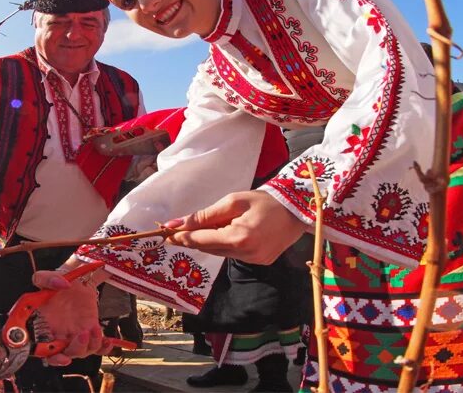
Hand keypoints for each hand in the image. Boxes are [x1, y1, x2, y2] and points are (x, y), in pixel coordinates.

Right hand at [31, 270, 113, 365]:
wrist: (73, 280)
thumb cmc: (56, 282)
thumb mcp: (46, 277)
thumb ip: (47, 278)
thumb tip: (61, 284)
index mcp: (44, 328)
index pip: (44, 351)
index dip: (54, 358)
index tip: (64, 358)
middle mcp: (59, 335)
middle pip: (67, 354)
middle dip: (77, 349)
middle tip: (84, 334)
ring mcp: (76, 335)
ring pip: (83, 351)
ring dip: (91, 345)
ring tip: (95, 329)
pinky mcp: (90, 331)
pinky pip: (97, 346)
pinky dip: (104, 348)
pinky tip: (108, 341)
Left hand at [164, 190, 306, 264]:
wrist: (297, 209)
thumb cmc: (264, 200)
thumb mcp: (233, 201)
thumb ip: (205, 215)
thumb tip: (178, 224)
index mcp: (239, 237)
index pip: (202, 240)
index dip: (183, 237)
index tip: (166, 233)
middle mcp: (246, 254)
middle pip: (209, 248)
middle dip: (192, 238)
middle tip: (175, 230)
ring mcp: (254, 260)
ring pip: (220, 252)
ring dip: (209, 241)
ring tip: (205, 227)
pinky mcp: (260, 262)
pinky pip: (233, 254)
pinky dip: (225, 244)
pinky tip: (226, 232)